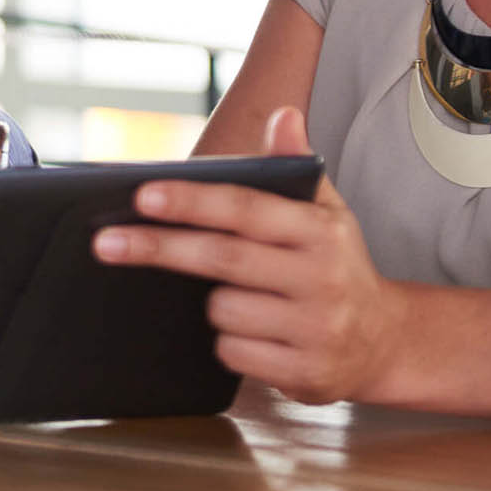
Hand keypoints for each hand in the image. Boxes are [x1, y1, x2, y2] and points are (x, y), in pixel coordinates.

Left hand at [91, 106, 407, 404]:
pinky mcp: (306, 374)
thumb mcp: (326, 212)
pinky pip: (232, 353)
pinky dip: (228, 343)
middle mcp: (323, 279)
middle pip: (223, 259)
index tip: (142, 194)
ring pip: (223, 310)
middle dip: (159, 248)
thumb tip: (283, 115)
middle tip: (104, 241)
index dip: (192, 201)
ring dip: (210, 303)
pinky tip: (253, 334)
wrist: (386, 341)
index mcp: (321, 232)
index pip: (246, 208)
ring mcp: (316, 329)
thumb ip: (294, 165)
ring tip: (237, 297)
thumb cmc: (335, 265)